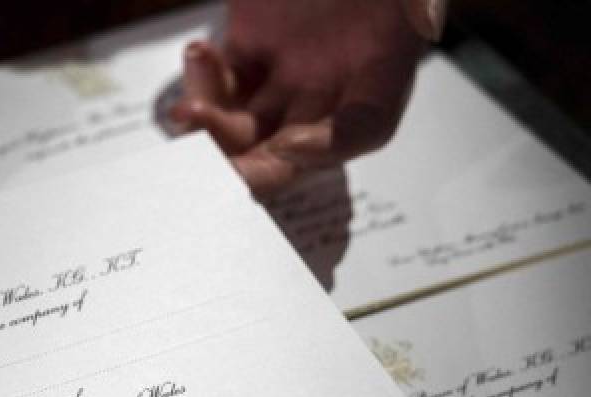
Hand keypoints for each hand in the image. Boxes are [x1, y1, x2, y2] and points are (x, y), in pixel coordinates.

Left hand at [169, 0, 432, 197]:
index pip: (364, 128)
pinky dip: (202, 81)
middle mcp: (332, 85)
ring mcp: (286, 72)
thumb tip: (422, 14)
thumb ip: (417, 7)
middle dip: (246, 165)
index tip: (286, 143)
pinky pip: (219, 83)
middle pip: (289, 151)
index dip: (327, 148)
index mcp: (382, 70)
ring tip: (190, 112)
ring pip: (243, 126)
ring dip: (212, 131)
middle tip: (208, 164)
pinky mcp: (248, 47)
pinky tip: (198, 54)